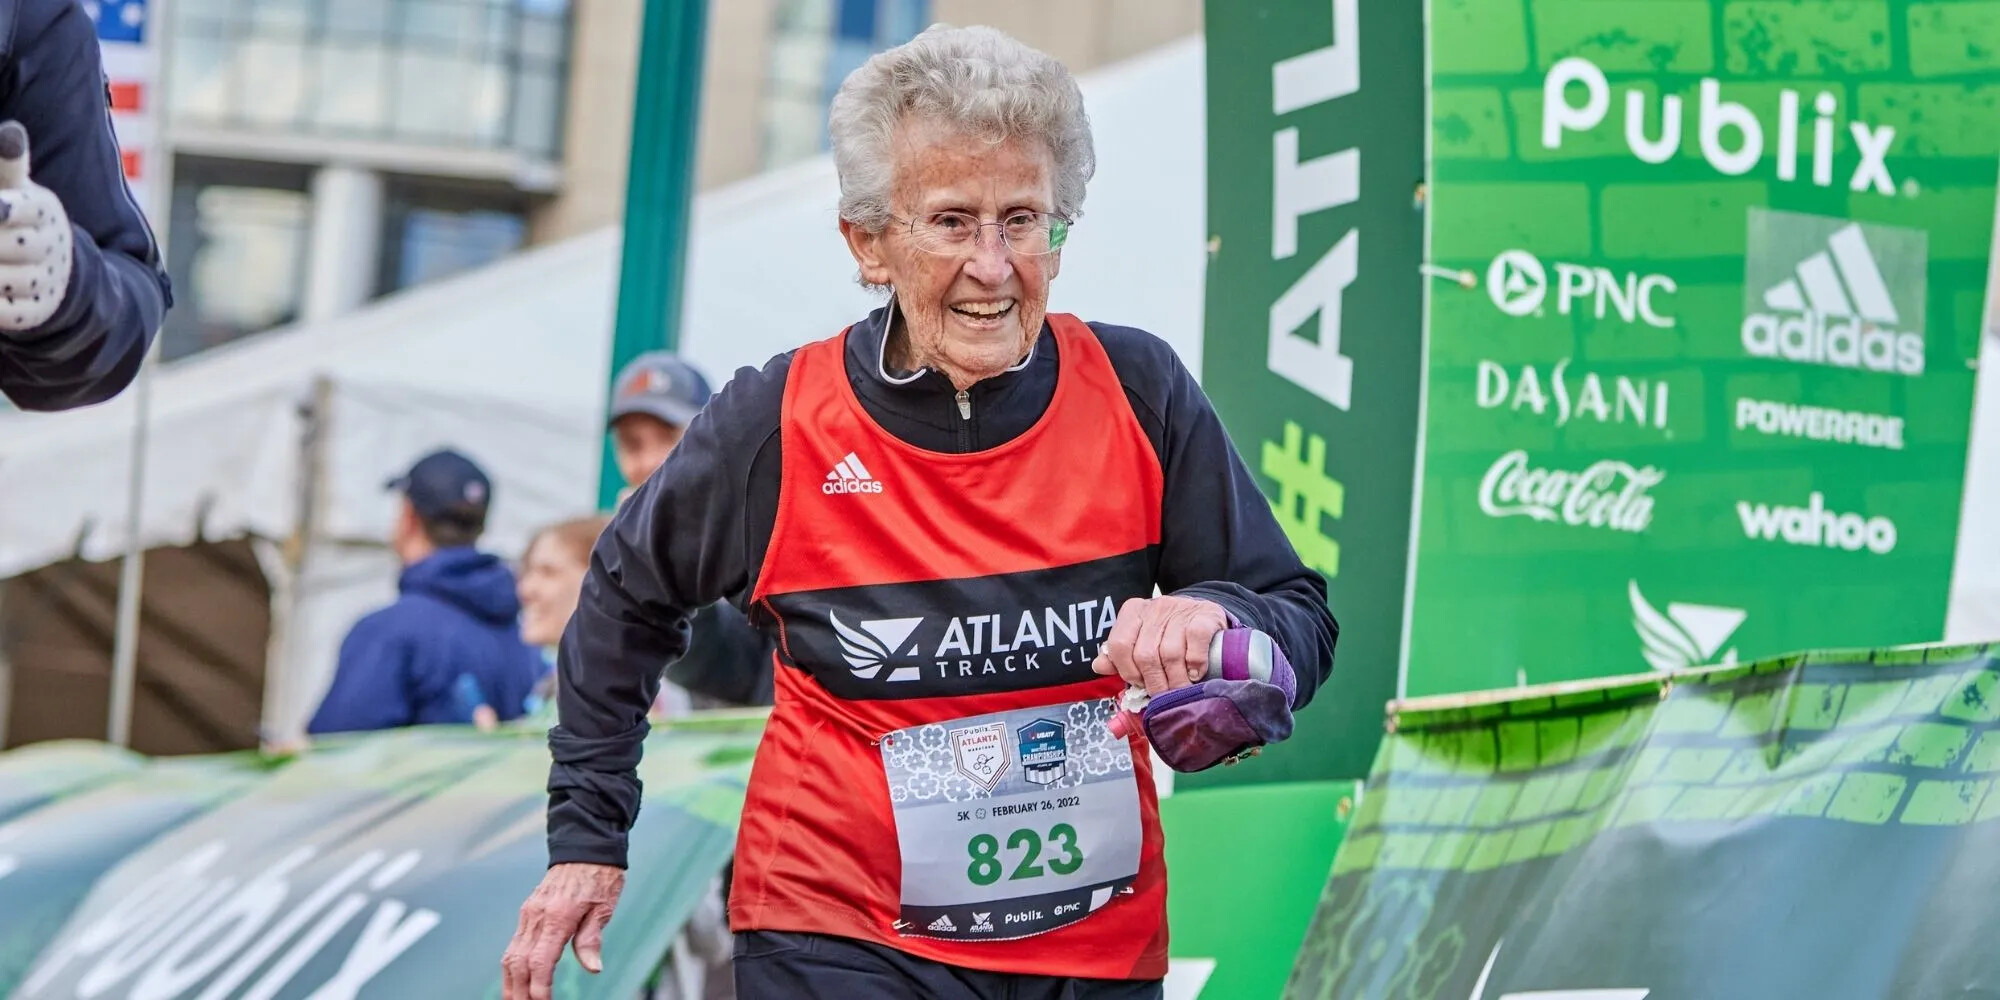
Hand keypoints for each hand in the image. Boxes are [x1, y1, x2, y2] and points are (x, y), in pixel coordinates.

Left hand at [0, 122, 72, 333]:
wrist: (55, 268)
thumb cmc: (15, 215)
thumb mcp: (14, 188)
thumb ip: (7, 163)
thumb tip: (11, 132)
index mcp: (43, 209)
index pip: (24, 208)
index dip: (7, 208)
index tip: (0, 208)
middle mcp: (50, 244)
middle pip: (8, 246)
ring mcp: (46, 279)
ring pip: (3, 281)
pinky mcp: (37, 310)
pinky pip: (9, 313)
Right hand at [501, 862, 624, 999]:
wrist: (585, 845)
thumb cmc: (599, 875)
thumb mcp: (604, 907)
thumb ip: (592, 938)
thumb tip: (593, 968)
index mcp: (558, 916)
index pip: (540, 961)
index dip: (539, 987)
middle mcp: (537, 916)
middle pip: (518, 963)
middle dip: (519, 991)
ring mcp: (529, 913)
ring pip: (510, 955)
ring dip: (510, 982)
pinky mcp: (528, 911)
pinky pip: (514, 943)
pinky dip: (512, 966)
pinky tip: (515, 979)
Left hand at [1091, 596, 1228, 695]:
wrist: (1205, 616)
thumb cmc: (1169, 635)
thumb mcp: (1141, 641)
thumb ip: (1119, 656)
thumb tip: (1098, 666)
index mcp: (1132, 612)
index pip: (1119, 645)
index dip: (1127, 671)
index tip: (1139, 684)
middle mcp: (1154, 608)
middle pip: (1145, 654)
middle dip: (1154, 682)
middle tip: (1162, 697)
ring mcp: (1180, 610)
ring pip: (1170, 653)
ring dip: (1176, 680)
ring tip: (1180, 691)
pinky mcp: (1204, 615)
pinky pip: (1195, 642)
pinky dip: (1195, 663)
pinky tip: (1196, 673)